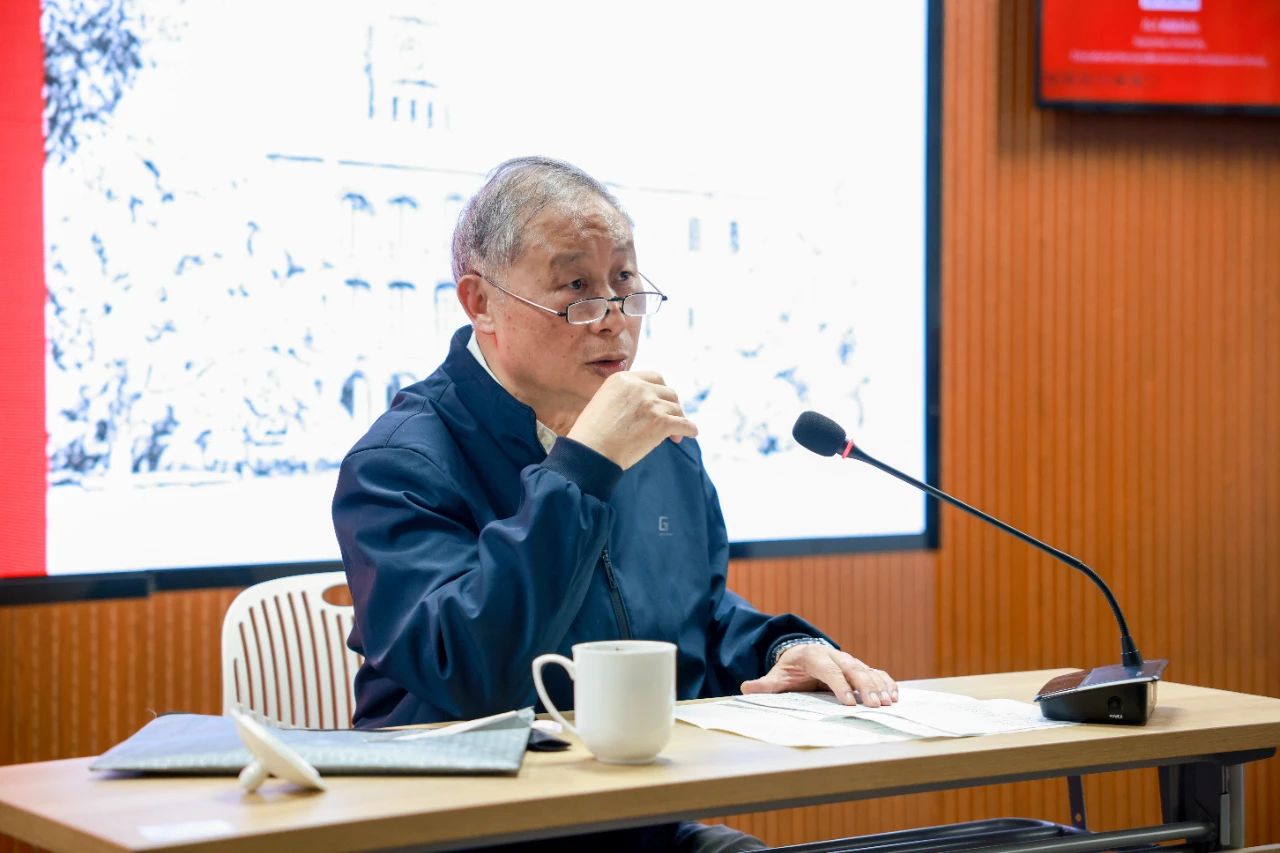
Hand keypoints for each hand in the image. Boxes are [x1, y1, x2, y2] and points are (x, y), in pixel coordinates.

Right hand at [567, 371, 697, 468]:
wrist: (590, 452)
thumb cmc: (592, 434)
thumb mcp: (603, 402)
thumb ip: (624, 397)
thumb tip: (645, 405)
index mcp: (623, 379)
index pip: (654, 378)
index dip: (660, 392)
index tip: (662, 403)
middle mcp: (638, 387)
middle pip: (668, 392)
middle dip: (671, 405)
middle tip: (670, 420)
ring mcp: (651, 404)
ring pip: (676, 408)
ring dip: (677, 420)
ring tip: (674, 435)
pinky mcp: (661, 422)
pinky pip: (684, 424)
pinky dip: (690, 429)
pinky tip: (690, 434)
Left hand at [740, 645, 898, 707]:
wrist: (802, 652)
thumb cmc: (790, 668)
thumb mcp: (776, 676)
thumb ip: (765, 684)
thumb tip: (746, 687)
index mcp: (814, 657)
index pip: (829, 670)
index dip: (840, 685)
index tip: (849, 702)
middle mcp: (835, 656)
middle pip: (853, 669)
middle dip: (865, 687)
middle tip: (875, 706)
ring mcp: (849, 660)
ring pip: (867, 670)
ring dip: (878, 686)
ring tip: (887, 703)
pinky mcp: (858, 666)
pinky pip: (876, 672)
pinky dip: (886, 682)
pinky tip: (894, 695)